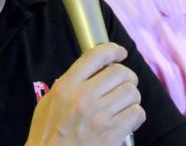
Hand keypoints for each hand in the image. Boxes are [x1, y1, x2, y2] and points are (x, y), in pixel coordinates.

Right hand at [25, 42, 144, 145]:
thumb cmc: (48, 134)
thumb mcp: (49, 101)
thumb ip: (70, 83)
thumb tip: (94, 70)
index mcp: (66, 86)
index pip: (95, 56)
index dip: (113, 50)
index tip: (120, 53)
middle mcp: (83, 98)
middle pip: (120, 72)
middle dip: (127, 76)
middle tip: (124, 83)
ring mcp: (98, 117)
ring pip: (131, 92)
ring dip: (132, 97)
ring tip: (124, 103)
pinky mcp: (111, 135)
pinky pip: (137, 113)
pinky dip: (135, 114)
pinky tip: (127, 118)